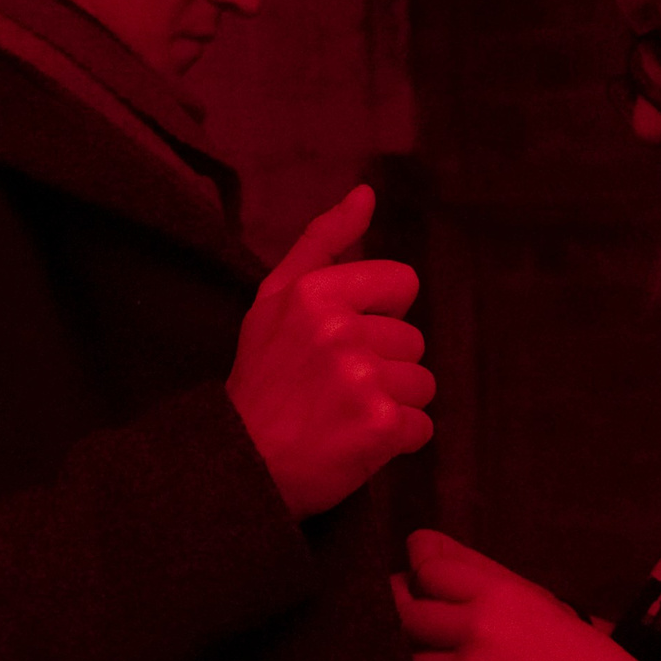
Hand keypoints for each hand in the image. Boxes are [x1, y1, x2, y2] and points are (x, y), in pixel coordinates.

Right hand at [227, 185, 434, 518]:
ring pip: (422, 384)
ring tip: (343, 418)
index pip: (402, 284)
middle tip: (333, 391)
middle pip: (413, 341)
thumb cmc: (261, 381)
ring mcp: (361, 378)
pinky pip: (422, 427)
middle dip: (383, 368)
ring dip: (392, 406)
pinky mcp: (379, 426)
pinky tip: (355, 445)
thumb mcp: (274, 299)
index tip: (340, 345)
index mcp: (315, 291)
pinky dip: (396, 443)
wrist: (238, 467)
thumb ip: (322, 240)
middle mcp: (339, 329)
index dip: (378, 318)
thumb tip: (366, 193)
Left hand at [390, 529, 636, 660]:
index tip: (414, 573)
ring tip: (441, 657)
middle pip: (407, 615)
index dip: (416, 570)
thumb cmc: (583, 652)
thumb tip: (421, 545)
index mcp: (499, 594)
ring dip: (421, 659)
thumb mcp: (539, 601)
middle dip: (404, 614)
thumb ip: (478, 575)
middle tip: (411, 615)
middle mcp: (477, 630)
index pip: (429, 570)